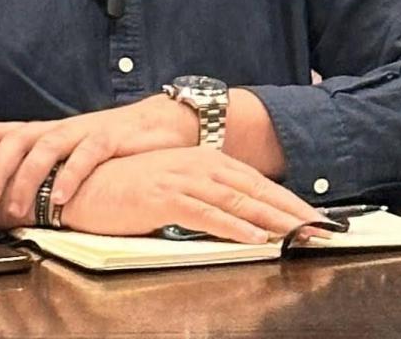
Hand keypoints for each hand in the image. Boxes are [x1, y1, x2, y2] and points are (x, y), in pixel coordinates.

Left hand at [0, 95, 196, 229]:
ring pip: (46, 148)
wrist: (167, 121)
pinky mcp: (113, 138)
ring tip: (17, 209)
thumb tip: (17, 194)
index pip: (2, 129)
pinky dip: (71, 177)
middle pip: (17, 140)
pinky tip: (62, 199)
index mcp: (50, 131)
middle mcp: (62, 128)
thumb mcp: (79, 152)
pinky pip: (86, 156)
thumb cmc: (119, 142)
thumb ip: (52, 165)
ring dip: (27, 180)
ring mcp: (86, 131)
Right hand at [59, 146, 325, 243]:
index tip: (316, 218)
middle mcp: (201, 165)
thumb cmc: (126, 187)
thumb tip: (240, 216)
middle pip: (258, 191)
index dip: (289, 200)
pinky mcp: (164, 197)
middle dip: (293, 211)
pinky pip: (208, 215)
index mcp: (207, 162)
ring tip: (301, 236)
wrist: (77, 181)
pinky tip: (256, 239)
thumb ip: (206, 198)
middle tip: (323, 230)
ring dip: (274, 221)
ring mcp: (183, 179)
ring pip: (240, 202)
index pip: (258, 183)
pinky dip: (235, 228)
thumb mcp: (174, 188)